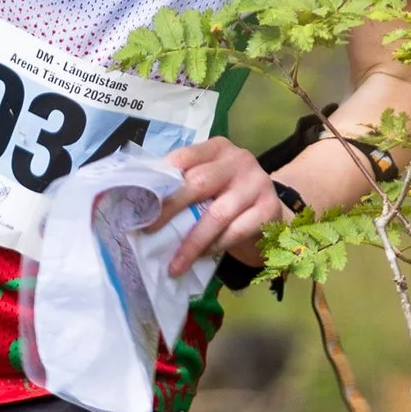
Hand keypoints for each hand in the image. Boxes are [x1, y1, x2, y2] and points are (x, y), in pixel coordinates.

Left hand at [151, 138, 290, 278]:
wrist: (269, 210)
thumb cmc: (227, 194)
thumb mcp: (208, 180)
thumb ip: (182, 182)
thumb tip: (141, 202)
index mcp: (218, 148)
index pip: (184, 157)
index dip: (161, 179)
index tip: (141, 202)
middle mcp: (239, 160)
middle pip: (198, 183)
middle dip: (170, 209)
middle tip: (148, 231)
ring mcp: (257, 184)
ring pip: (217, 214)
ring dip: (192, 242)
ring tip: (175, 263)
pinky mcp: (269, 209)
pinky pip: (235, 232)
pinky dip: (215, 246)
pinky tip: (201, 257)